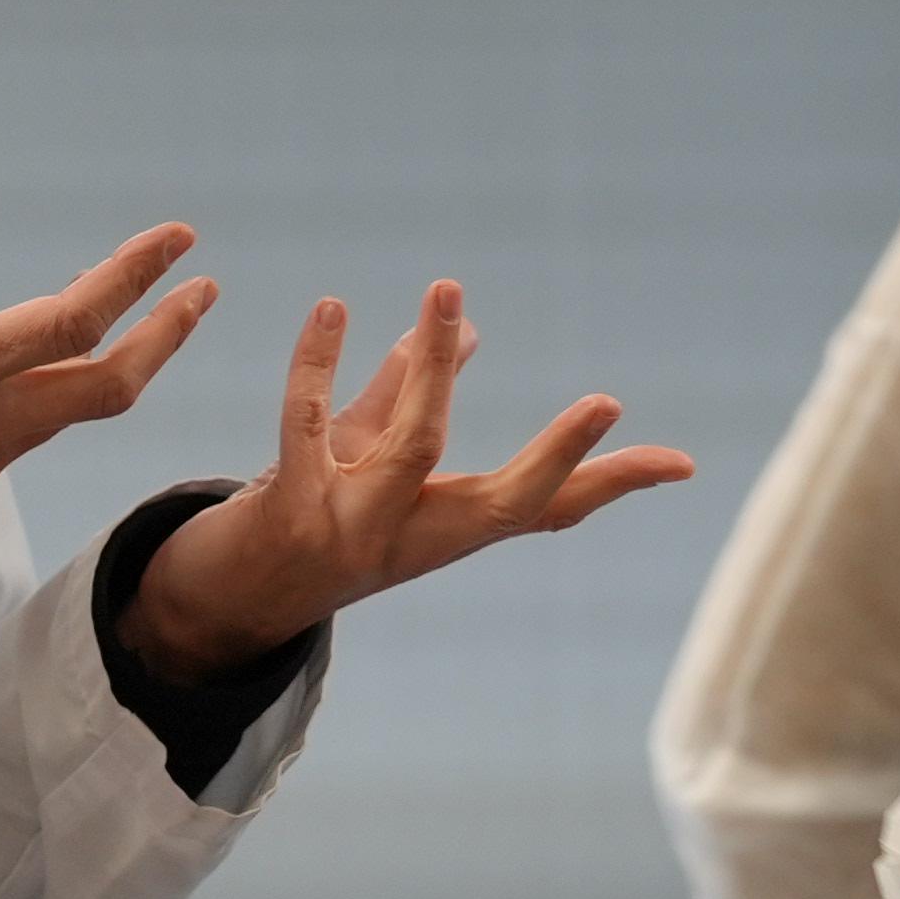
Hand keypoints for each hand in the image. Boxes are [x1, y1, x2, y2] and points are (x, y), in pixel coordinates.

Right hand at [0, 137, 214, 613]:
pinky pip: (20, 427)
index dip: (132, 274)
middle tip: (203, 290)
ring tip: (123, 312)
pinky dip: (29, 384)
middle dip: (164, 332)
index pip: (72, 318)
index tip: (178, 240)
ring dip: (110, 359)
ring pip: (72, 406)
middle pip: (110, 380)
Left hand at [117, 280, 693, 681]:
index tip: (680, 463)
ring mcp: (353, 534)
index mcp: (445, 530)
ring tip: (448, 295)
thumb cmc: (308, 521)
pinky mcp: (288, 512)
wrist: (218, 603)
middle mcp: (412, 542)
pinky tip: (334, 311)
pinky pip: (308, 430)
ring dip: (431, 371)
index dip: (611, 484)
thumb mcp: (368, 460)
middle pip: (503, 504)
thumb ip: (407, 394)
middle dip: (558, 458)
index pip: (547, 509)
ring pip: (410, 451)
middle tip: (608, 405)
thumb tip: (466, 330)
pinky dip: (319, 368)